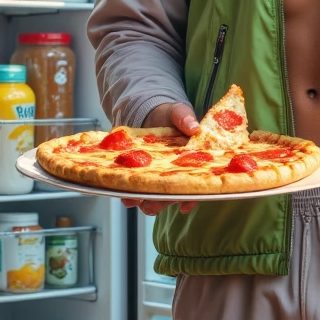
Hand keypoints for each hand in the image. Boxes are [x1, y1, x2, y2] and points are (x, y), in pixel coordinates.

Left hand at [121, 100, 199, 215]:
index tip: (184, 206)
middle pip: (172, 197)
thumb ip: (185, 118)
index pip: (195, 187)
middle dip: (161, 204)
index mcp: (191, 164)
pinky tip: (124, 194)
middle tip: (151, 205)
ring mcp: (159, 178)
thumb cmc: (171, 117)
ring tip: (133, 200)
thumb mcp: (179, 112)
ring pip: (155, 199)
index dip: (191, 199)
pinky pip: (137, 190)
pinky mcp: (142, 176)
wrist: (150, 114)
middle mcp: (175, 176)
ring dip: (144, 202)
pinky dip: (130, 195)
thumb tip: (193, 128)